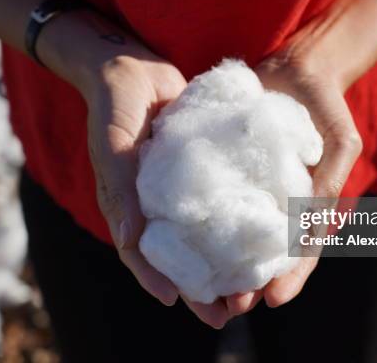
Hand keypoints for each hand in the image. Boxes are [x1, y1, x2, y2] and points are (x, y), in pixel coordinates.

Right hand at [80, 54, 229, 327]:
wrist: (135, 66)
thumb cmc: (116, 105)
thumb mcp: (114, 143)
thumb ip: (119, 189)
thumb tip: (131, 242)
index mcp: (130, 205)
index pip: (142, 254)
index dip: (157, 280)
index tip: (181, 302)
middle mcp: (157, 203)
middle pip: (180, 254)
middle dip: (202, 284)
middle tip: (230, 310)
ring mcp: (181, 188)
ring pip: (205, 234)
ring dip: (225, 261)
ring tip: (253, 286)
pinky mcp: (203, 169)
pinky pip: (221, 200)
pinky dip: (236, 221)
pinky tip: (262, 234)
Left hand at [226, 49, 362, 313]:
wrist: (301, 68)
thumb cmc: (328, 107)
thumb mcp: (340, 144)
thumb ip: (329, 182)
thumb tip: (312, 224)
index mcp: (306, 205)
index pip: (299, 250)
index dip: (290, 277)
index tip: (272, 300)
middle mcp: (277, 201)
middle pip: (263, 250)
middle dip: (250, 279)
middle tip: (231, 305)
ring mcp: (252, 185)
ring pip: (237, 230)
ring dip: (224, 260)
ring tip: (206, 286)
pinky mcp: (229, 166)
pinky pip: (217, 195)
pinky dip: (206, 219)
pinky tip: (187, 235)